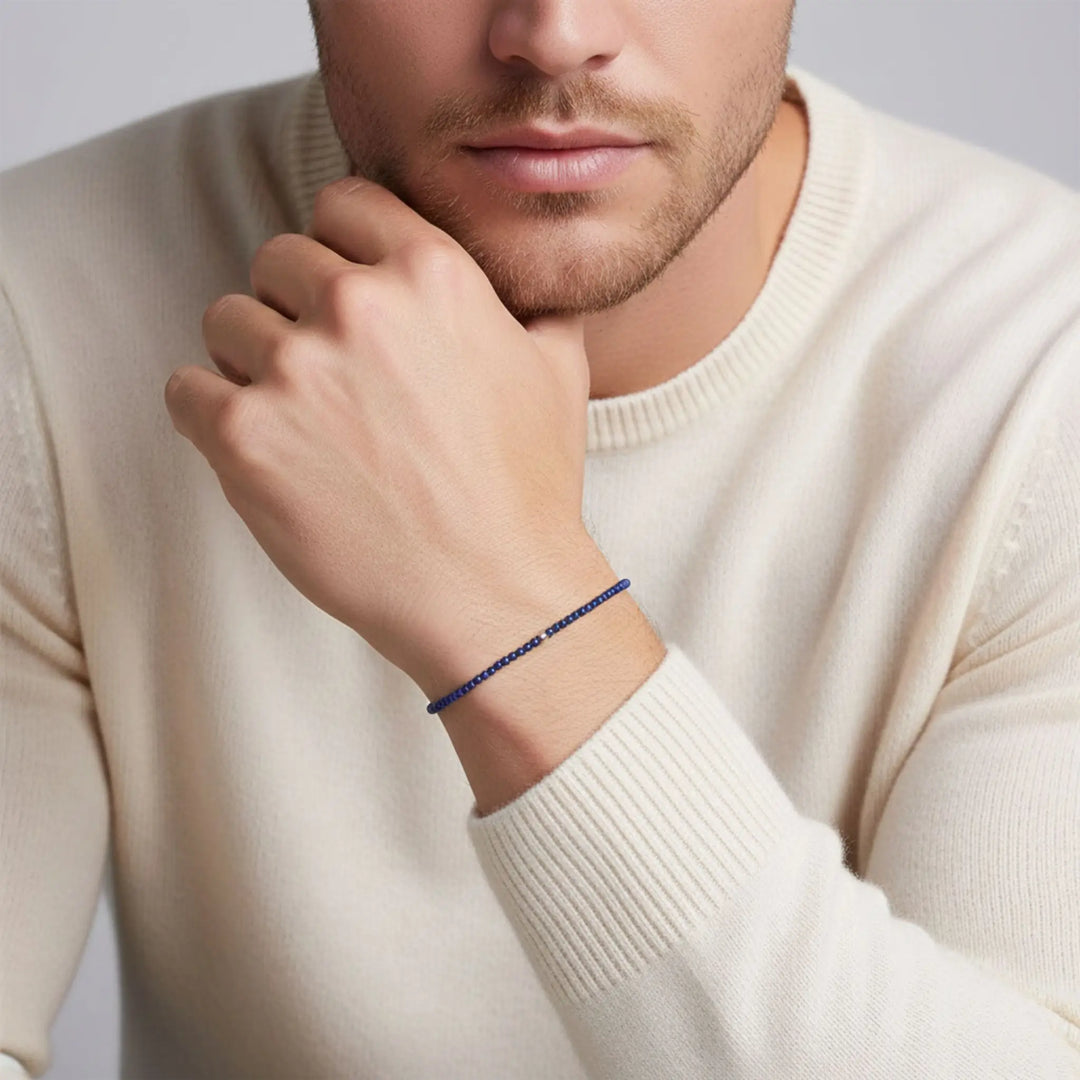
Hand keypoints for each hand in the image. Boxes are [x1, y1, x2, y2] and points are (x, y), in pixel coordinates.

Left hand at [164, 176, 592, 675]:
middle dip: (294, 304)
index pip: (342, 203)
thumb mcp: (558, 374)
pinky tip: (259, 445)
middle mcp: (358, 306)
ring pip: (225, 321)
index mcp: (432, 274)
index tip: (342, 288)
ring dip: (251, 361)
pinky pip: (185, 390)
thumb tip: (523, 285)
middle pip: (276, 257)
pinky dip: (210, 414)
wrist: (493, 595)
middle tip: (325, 369)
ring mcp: (295, 370)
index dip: (339, 246)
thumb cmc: (527, 490)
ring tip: (298, 418)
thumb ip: (532, 306)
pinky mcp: (245, 438)